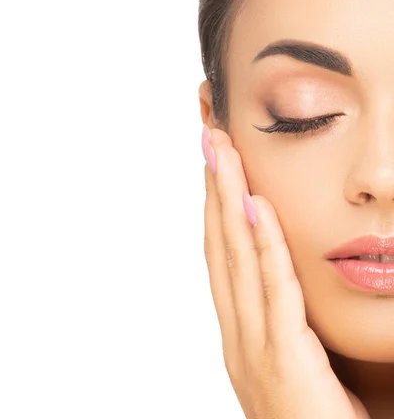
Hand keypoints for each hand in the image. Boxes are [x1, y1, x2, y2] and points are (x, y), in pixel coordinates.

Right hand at [202, 125, 368, 417]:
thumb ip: (292, 326)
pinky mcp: (284, 362)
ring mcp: (254, 349)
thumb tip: (294, 283)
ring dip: (226, 201)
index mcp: (241, 336)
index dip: (214, 209)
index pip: (222, 259)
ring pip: (236, 260)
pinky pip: (273, 292)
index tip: (213, 166)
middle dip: (212, 190)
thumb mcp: (300, 368)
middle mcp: (238, 336)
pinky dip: (262, 247)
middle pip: (219, 248)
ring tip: (221, 153)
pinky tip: (253, 207)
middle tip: (207, 138)